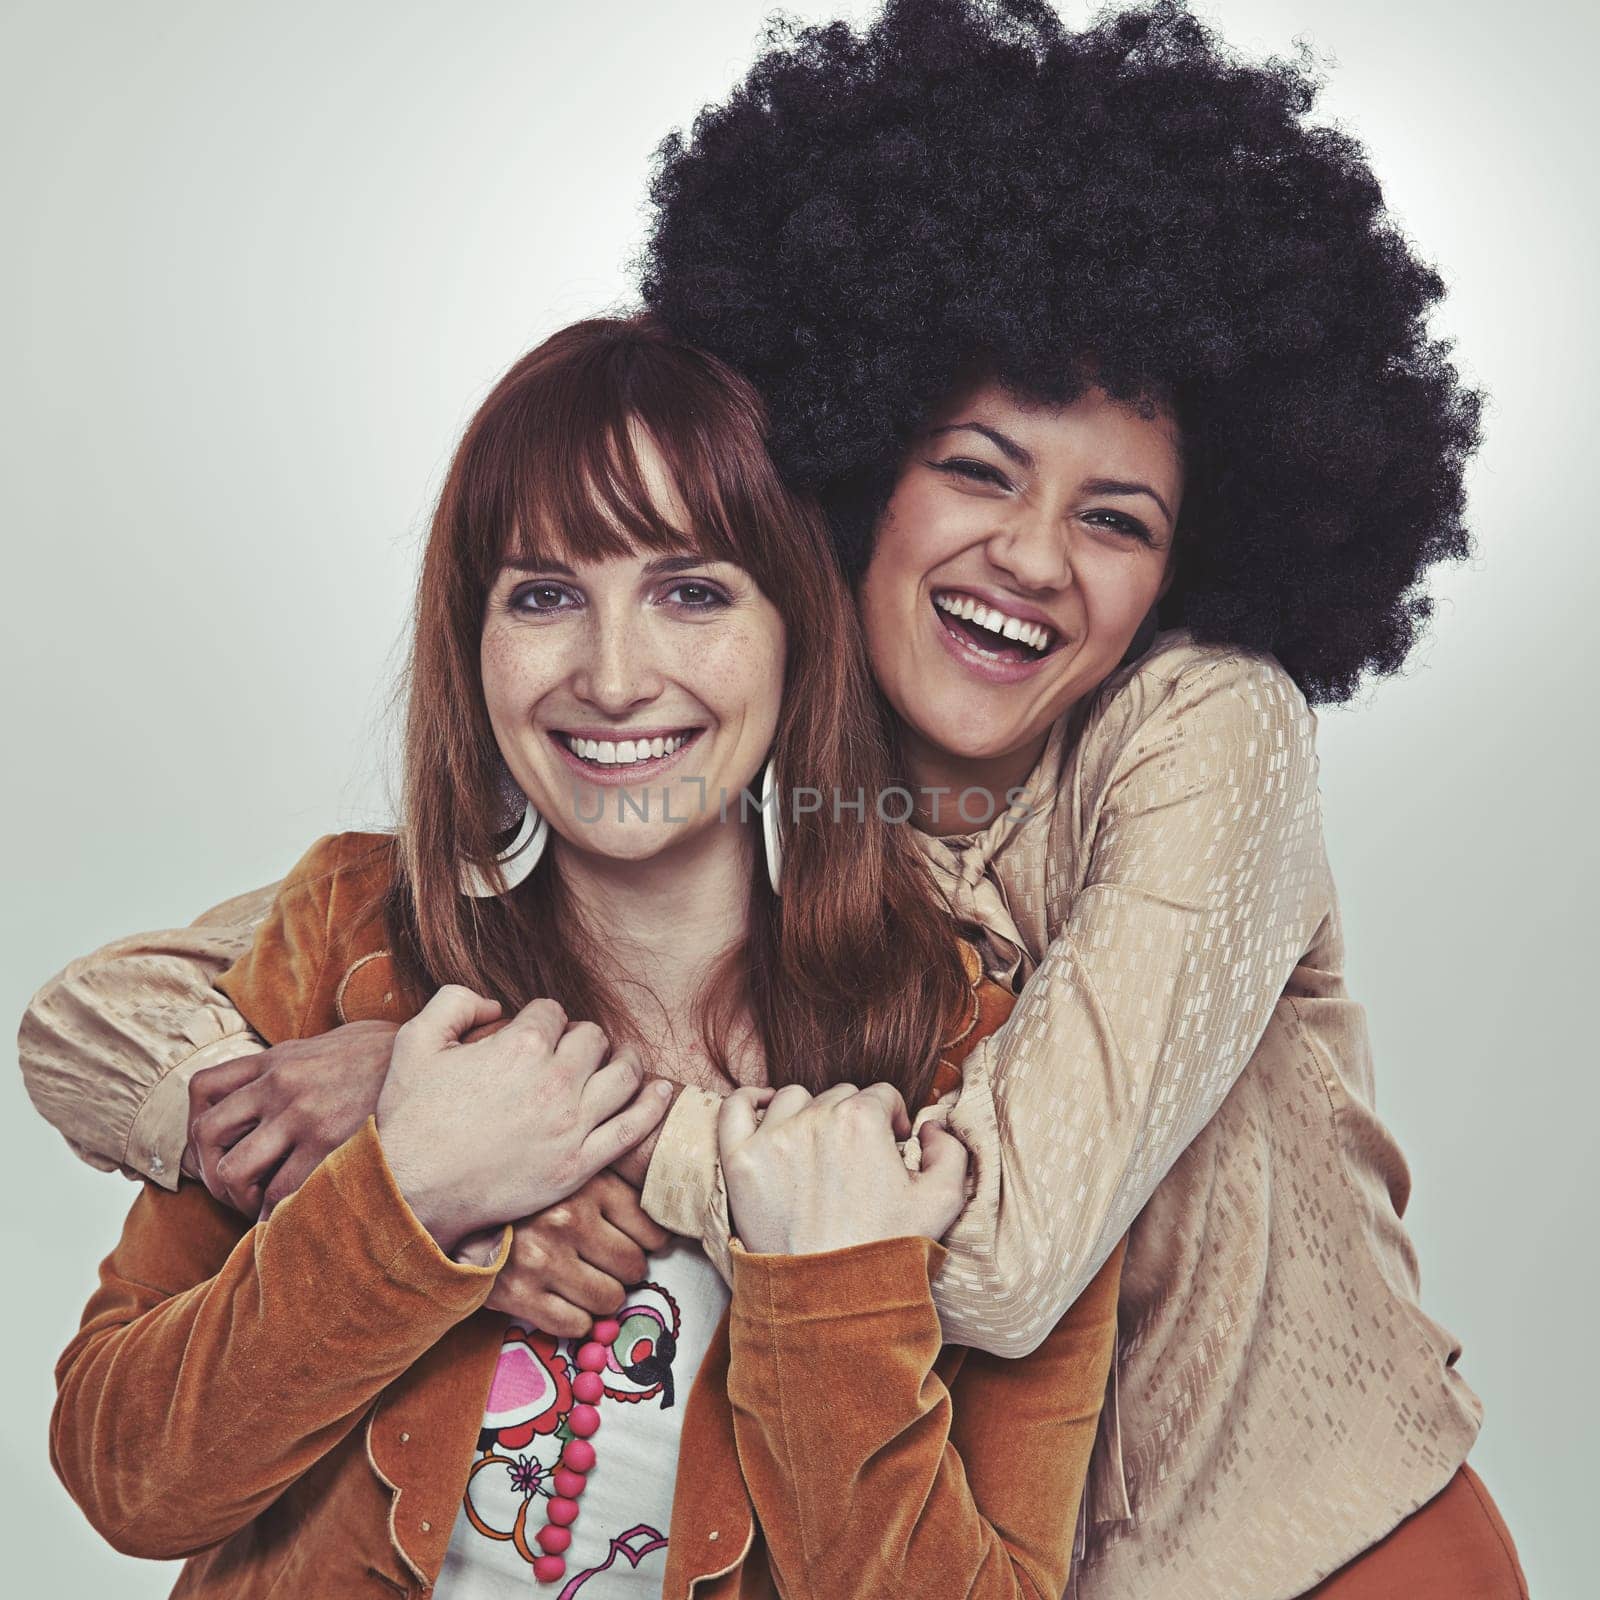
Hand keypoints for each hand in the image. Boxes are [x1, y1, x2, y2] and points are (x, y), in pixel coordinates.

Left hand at [184, 1021, 398, 1217]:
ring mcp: (302, 1115)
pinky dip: (276, 1215)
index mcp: (280, 1058)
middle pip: (207, 1134)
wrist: (437, 1060)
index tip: (216, 1151)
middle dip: (212, 1172)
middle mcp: (281, 1084)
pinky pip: (280, 1194)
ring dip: (240, 1198)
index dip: (198, 1127)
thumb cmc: (393, 1056)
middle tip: (236, 1191)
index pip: (205, 1088)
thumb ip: (306, 1057)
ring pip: (233, 1170)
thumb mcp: (341, 1039)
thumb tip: (289, 1076)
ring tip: (263, 1208)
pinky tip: (293, 1218)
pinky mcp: (329, 1146)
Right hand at [376, 987, 672, 1252]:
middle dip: (580, 1038)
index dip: (541, 1019)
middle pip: (592, 1038)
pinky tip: (661, 1090)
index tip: (532, 1033)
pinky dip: (653, 1105)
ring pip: (624, 1074)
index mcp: (519, 1045)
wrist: (410, 1191)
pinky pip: (632, 1129)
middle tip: (569, 1052)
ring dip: (624, 1060)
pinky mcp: (578, 1164)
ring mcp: (571, 1124)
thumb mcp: (415, 1042)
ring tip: (619, 1060)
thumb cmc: (410, 1118)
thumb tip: (493, 1003)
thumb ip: (453, 1003)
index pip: (552, 1012)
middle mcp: (554, 1080)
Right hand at [455, 1170, 672, 1336]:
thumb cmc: (526, 1191)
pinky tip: (562, 1299)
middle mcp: (567, 1220)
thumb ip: (616, 1179)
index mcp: (588, 1184)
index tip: (636, 1243)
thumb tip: (669, 1217)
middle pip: (634, 1268)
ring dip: (603, 1297)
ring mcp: (542, 1259)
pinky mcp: (518, 1294)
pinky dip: (576, 1320)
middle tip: (606, 1262)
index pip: (651, 1231)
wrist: (451, 1208)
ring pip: (609, 1300)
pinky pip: (575, 1326)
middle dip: (625, 1271)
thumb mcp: (573, 1168)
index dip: (649, 1243)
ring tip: (584, 1280)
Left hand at [718, 1083, 970, 1255]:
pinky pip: (736, 1109)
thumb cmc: (888, 1250)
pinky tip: (763, 1106)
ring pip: (794, 1099)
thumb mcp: (943, 1201)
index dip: (892, 1119)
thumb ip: (949, 1150)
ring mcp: (773, 1138)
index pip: (881, 1096)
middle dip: (853, 1119)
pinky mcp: (741, 1160)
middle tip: (856, 1159)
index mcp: (863, 1118)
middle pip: (838, 1096)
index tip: (892, 1144)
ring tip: (817, 1146)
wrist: (833, 1297)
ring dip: (809, 1113)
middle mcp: (816, 1118)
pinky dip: (748, 1101)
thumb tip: (931, 1125)